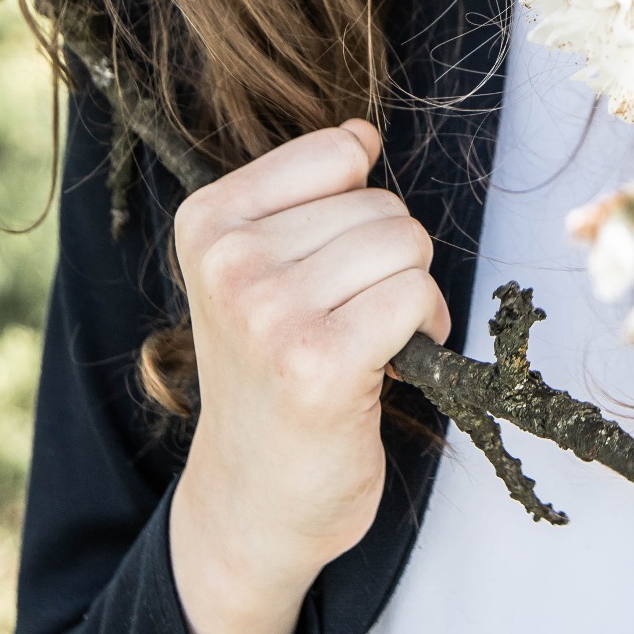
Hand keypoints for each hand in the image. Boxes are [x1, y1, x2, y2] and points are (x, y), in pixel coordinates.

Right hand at [166, 120, 448, 633]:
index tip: (330, 264)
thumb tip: (361, 133)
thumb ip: (306, 195)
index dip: (359, 207)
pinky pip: (416, 294)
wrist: (252, 501)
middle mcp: (229, 261)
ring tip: (370, 338)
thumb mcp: (259, 269)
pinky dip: (426, 326)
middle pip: (379, 202)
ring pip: (404, 243)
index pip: (337, 152)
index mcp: (208, 222)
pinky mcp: (318, 363)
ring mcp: (269, 312)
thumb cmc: (273, 375)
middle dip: (389, 257)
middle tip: (351, 317)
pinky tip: (393, 363)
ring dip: (411, 292)